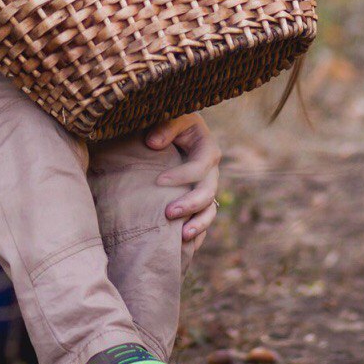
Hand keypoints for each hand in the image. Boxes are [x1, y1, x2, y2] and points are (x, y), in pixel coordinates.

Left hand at [146, 112, 220, 249]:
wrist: (170, 131)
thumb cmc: (171, 121)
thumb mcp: (173, 116)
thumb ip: (166, 126)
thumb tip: (153, 144)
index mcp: (207, 150)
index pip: (200, 167)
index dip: (182, 175)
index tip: (158, 182)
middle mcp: (210, 173)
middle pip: (207, 193)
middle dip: (190, 205)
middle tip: (168, 213)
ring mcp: (205, 189)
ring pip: (209, 211)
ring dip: (198, 225)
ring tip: (182, 237)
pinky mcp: (197, 201)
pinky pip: (200, 220)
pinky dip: (195, 234)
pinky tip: (183, 247)